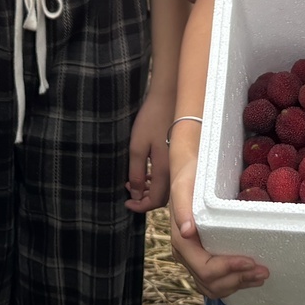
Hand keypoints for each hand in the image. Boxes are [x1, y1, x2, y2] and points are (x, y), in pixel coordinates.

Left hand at [126, 85, 172, 212]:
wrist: (168, 98)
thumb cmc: (151, 120)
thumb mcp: (137, 146)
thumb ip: (135, 172)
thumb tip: (135, 194)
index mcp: (164, 170)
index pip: (155, 200)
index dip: (140, 206)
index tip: (126, 203)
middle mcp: (174, 169)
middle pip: (162, 198)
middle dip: (144, 200)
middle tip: (128, 194)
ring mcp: (177, 162)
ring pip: (166, 188)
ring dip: (149, 190)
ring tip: (132, 183)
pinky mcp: (177, 155)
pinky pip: (168, 176)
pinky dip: (155, 181)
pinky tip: (145, 173)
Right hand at [167, 141, 267, 298]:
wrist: (188, 173)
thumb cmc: (189, 179)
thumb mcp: (183, 187)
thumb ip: (182, 208)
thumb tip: (187, 231)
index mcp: (182, 243)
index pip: (204, 269)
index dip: (228, 269)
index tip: (250, 261)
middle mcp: (186, 255)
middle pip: (211, 283)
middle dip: (238, 280)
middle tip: (263, 271)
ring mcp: (194, 259)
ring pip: (213, 287)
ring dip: (238, 285)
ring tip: (260, 276)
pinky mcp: (203, 257)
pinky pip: (215, 281)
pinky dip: (233, 283)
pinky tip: (249, 276)